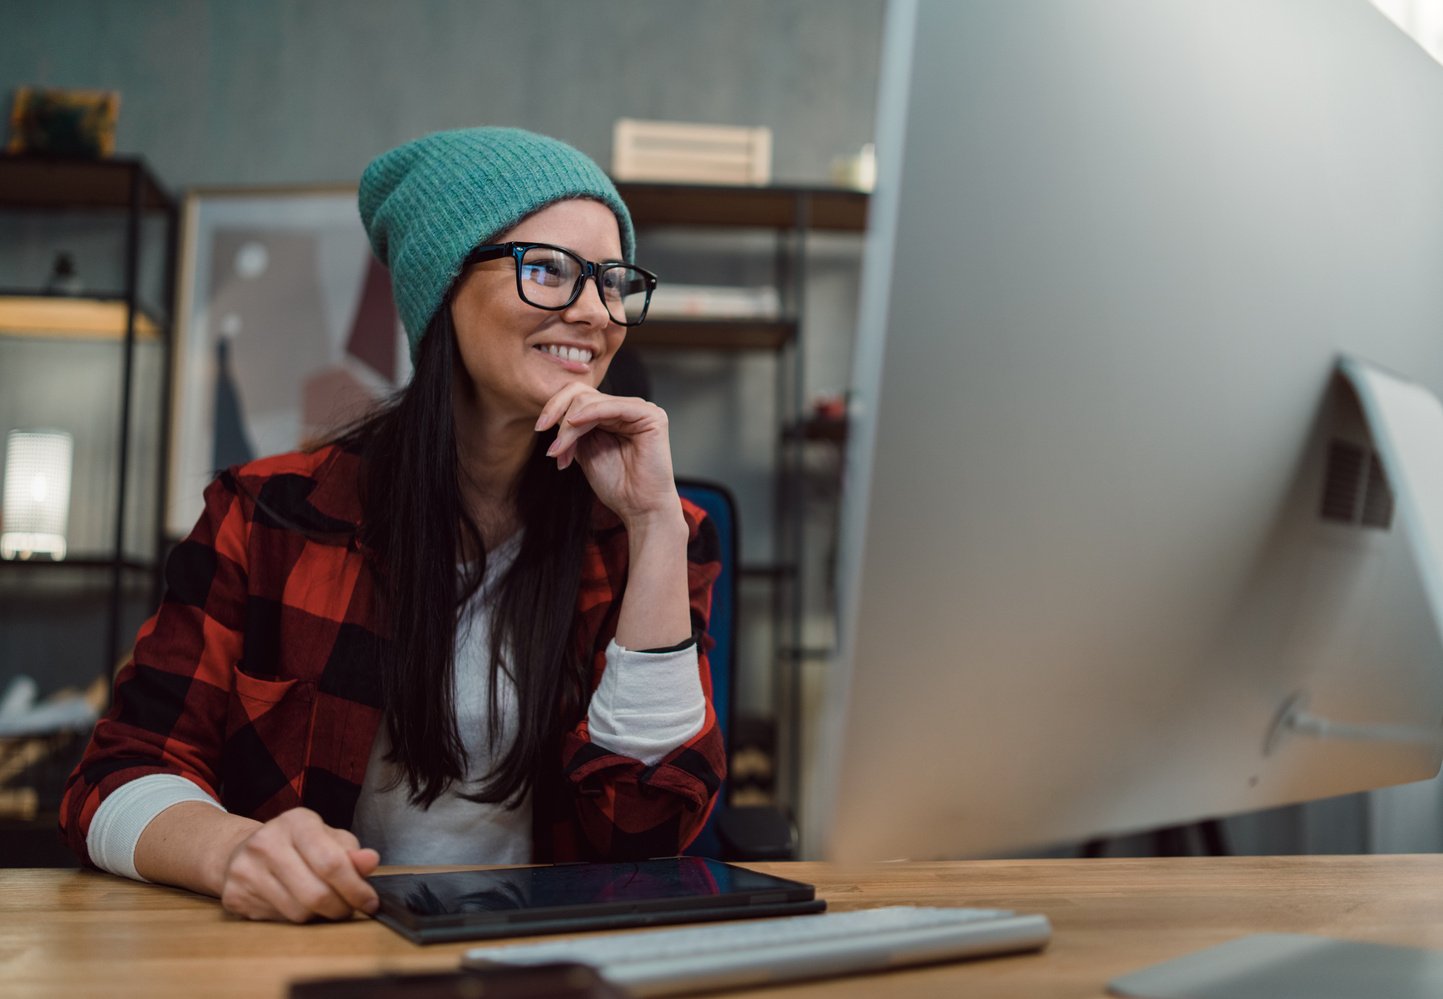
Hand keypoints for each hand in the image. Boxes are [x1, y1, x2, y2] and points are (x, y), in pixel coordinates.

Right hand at [217, 807, 379, 922]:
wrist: (243, 850)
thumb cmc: (297, 845)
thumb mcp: (327, 838)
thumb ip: (351, 851)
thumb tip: (370, 861)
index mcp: (296, 822)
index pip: (331, 862)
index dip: (356, 888)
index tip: (370, 902)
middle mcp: (266, 843)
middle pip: (315, 894)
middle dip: (341, 908)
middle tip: (350, 909)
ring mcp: (245, 870)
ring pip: (297, 913)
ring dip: (320, 916)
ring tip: (325, 906)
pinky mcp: (234, 896)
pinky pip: (277, 921)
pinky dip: (296, 920)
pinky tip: (298, 905)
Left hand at [536, 384, 679, 525]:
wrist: (639, 508)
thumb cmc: (616, 484)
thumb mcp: (584, 450)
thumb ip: (571, 429)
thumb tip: (551, 411)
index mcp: (612, 413)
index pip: (578, 396)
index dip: (554, 408)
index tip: (539, 429)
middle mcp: (627, 407)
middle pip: (582, 394)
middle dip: (559, 418)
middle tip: (553, 448)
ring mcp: (640, 409)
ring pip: (592, 400)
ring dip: (570, 427)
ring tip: (562, 451)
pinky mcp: (651, 416)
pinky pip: (613, 406)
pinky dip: (589, 413)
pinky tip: (574, 424)